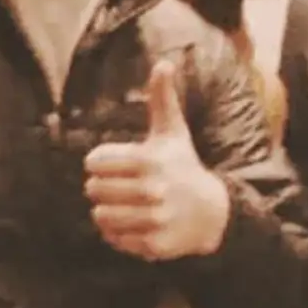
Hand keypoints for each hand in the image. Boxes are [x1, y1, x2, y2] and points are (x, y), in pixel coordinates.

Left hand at [86, 58, 233, 262]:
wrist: (213, 213)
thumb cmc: (184, 166)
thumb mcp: (173, 133)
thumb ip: (163, 99)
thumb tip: (164, 62)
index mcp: (150, 160)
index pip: (95, 161)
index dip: (99, 163)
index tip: (113, 164)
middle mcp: (152, 190)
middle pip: (94, 189)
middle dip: (100, 187)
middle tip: (115, 186)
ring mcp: (154, 219)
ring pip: (100, 216)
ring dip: (105, 211)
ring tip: (121, 204)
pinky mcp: (154, 245)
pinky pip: (113, 239)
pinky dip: (116, 234)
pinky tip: (132, 223)